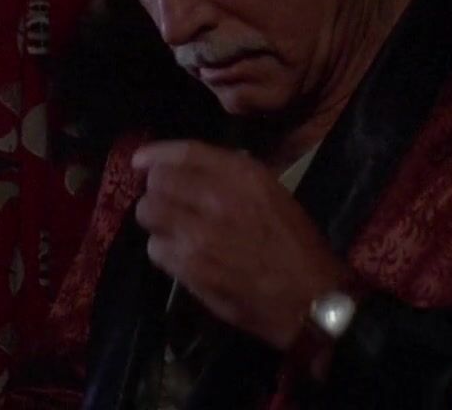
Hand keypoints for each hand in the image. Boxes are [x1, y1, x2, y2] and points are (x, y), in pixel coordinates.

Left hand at [132, 140, 345, 348]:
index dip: (156, 154)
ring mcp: (199, 234)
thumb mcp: (271, 193)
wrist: (310, 299)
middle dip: (158, 191)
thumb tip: (188, 170)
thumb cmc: (296, 244)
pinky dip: (163, 251)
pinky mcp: (189, 267)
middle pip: (157, 182)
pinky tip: (180, 256)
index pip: (184, 153)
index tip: (140, 161)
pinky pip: (155, 248)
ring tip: (173, 230)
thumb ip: (230, 176)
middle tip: (169, 205)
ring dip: (156, 220)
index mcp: (242, 175)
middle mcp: (216, 198)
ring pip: (148, 213)